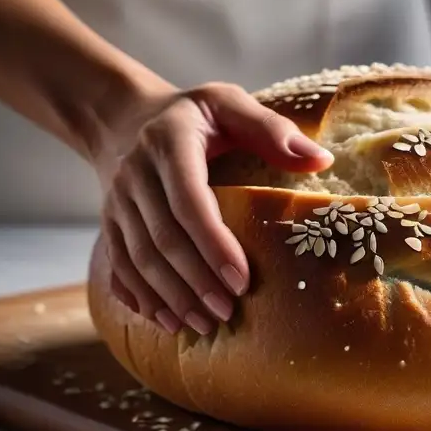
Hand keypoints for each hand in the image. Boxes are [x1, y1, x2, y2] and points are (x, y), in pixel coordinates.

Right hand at [92, 82, 333, 334]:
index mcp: (168, 142)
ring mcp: (116, 201)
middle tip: (228, 312)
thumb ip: (272, 129)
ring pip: (137, 258)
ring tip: (203, 325)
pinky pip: (118, 266)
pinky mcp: (108, 222)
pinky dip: (141, 297)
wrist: (126, 118)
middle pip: (162, 238)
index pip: (189, 200)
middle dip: (195, 281)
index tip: (242, 280)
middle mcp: (134, 173)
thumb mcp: (229, 104)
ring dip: (170, 296)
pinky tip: (167, 322)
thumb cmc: (194, 116)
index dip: (213, 243)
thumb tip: (321, 161)